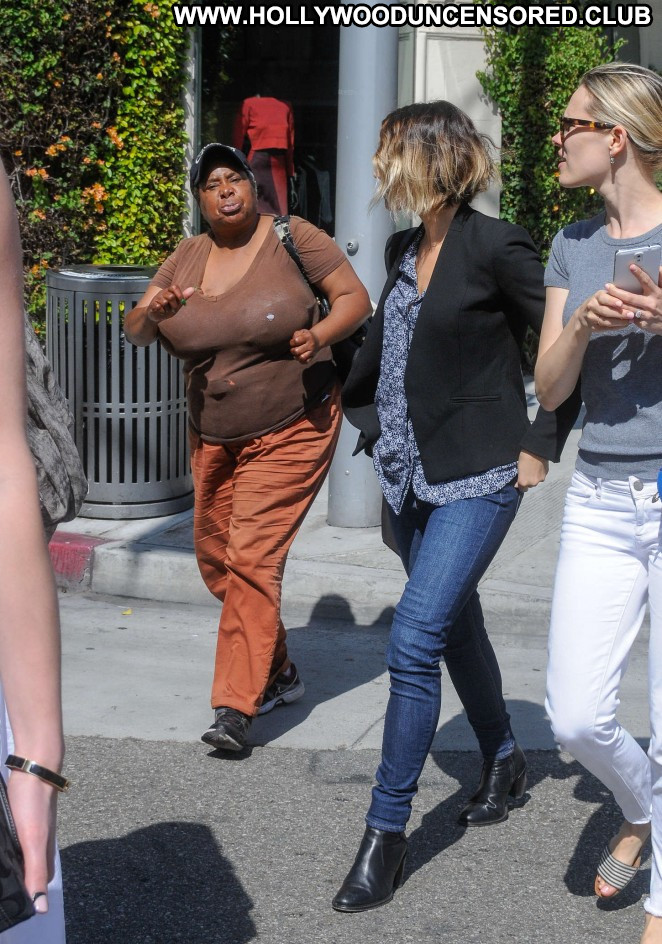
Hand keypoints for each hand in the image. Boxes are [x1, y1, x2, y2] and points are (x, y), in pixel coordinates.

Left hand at [7, 772, 56, 912]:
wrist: (33, 767)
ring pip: (19, 856)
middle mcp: (39, 844)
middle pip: (28, 871)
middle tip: (0, 888)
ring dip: (9, 864)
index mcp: (44, 854)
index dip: (26, 897)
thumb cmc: (34, 803)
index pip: (37, 884)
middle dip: (16, 882)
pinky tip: (1, 847)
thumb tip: (42, 908)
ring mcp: (29, 832)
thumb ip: (36, 872)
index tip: (9, 906)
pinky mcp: (20, 821)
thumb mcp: (33, 840)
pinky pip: (13, 842)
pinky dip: (6, 850)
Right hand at [146, 284, 194, 323]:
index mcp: (169, 291)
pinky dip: (161, 310)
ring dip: (167, 309)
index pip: (175, 287)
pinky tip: (160, 311)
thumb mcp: (178, 303)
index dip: (179, 294)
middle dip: (174, 305)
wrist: (156, 316)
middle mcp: (163, 293)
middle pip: (171, 296)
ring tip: (166, 310)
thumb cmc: (168, 308)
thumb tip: (193, 288)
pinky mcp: (152, 304)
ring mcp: (157, 298)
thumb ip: (184, 296)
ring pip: (164, 302)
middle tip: (173, 309)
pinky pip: (158, 306)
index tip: (181, 301)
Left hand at [289, 328, 319, 363]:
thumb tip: (293, 342)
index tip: (293, 342)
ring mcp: (312, 352)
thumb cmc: (306, 335)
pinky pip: (305, 362)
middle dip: (293, 350)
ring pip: (301, 358)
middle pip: (297, 351)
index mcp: (307, 337)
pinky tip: (299, 357)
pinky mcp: (312, 357)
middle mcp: (310, 345)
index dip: (292, 342)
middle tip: (294, 348)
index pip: (296, 341)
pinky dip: (300, 361)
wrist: (317, 340)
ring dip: (296, 356)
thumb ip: (296, 335)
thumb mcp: (302, 331)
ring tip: (296, 354)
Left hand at [516, 450, 548, 490]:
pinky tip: (538, 468)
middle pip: (530, 485)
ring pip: (536, 481)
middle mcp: (532, 483)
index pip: (522, 489)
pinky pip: (541, 476)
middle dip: (528, 481)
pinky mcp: (546, 474)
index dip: (520, 486)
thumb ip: (519, 478)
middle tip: (527, 474)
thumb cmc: (524, 458)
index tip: (519, 481)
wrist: (536, 451)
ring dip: (534, 478)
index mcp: (523, 482)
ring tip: (533, 470)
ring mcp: (540, 479)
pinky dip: (539, 474)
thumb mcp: (518, 469)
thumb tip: (517, 484)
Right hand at [573, 286, 634, 333]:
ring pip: (605, 321)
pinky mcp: (592, 327)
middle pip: (605, 311)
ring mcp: (590, 317)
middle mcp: (592, 306)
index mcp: (597, 296)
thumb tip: (631, 293)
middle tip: (631, 315)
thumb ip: (616, 294)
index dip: (612, 301)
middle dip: (619, 313)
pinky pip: (605, 328)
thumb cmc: (601, 302)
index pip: (604, 298)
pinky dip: (616, 327)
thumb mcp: (606, 295)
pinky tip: (624, 325)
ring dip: (619, 322)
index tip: (621, 304)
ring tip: (630, 321)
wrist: (584, 315)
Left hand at [605, 264, 661, 335]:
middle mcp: (650, 304)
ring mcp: (646, 315)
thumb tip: (658, 268)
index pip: (646, 281)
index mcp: (656, 293)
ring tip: (606, 297)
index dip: (639, 273)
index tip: (631, 266)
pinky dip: (620, 314)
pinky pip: (628, 318)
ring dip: (615, 303)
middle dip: (617, 291)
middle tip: (607, 286)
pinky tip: (612, 309)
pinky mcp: (642, 324)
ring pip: (626, 308)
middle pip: (630, 297)